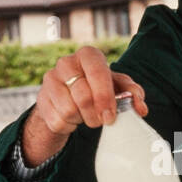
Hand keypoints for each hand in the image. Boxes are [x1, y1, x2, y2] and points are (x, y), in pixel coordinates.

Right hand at [20, 46, 147, 165]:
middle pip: (83, 96)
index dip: (105, 97)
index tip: (110, 117)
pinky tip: (71, 118)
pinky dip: (68, 126)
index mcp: (88, 55)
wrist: (69, 99)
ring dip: (81, 119)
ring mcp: (50, 79)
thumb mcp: (118, 88)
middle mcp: (66, 62)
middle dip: (95, 115)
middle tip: (101, 121)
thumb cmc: (98, 89)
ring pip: (69, 110)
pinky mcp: (41, 99)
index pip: (97, 72)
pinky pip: (57, 121)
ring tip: (84, 114)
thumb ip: (132, 94)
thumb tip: (140, 108)